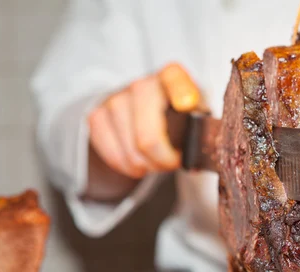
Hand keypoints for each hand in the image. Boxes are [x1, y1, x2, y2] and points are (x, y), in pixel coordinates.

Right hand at [88, 63, 200, 177]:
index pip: (175, 79)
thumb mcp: (196, 114)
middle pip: (148, 137)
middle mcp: (142, 84)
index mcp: (172, 77)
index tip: (187, 104)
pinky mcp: (97, 115)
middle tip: (172, 163)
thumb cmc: (177, 114)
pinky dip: (128, 167)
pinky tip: (138, 162)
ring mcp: (116, 99)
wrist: (142, 107)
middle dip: (163, 160)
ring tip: (156, 161)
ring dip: (147, 166)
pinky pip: (113, 155)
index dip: (181, 92)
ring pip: (132, 152)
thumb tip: (202, 155)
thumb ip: (201, 127)